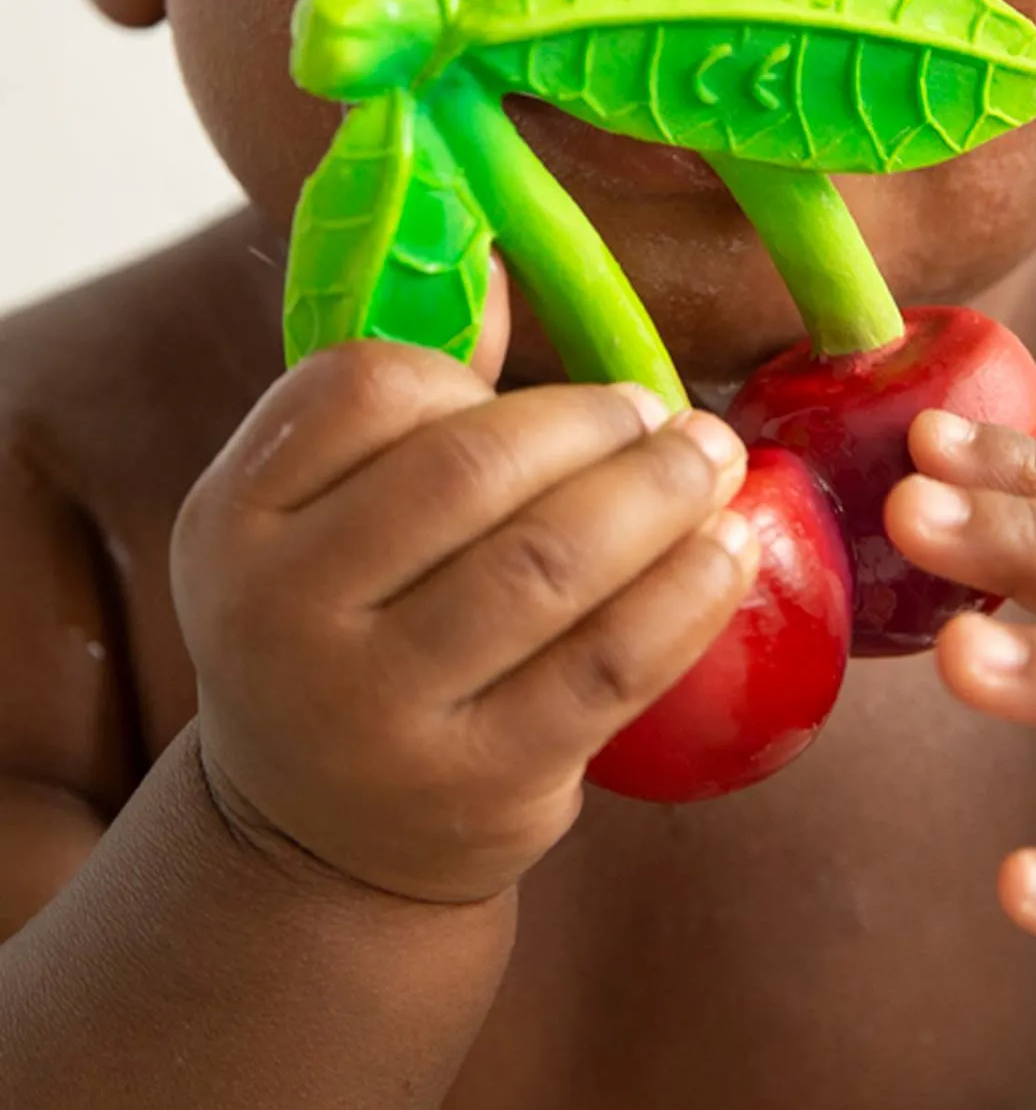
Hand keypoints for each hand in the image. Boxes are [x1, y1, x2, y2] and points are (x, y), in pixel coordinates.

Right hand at [171, 336, 757, 907]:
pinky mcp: (479, 782)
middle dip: (597, 424)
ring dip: (659, 492)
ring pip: (550, 563)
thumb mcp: (321, 526)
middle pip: (470, 469)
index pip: (362, 388)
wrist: (319, 840)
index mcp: (232, 519)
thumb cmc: (345, 636)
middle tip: (670, 416)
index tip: (549, 395)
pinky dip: (687, 591)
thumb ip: (401, 407)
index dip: (475, 374)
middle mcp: (280, 615)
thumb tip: (499, 269)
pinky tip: (729, 551)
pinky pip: (610, 662)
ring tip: (714, 461)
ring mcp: (374, 711)